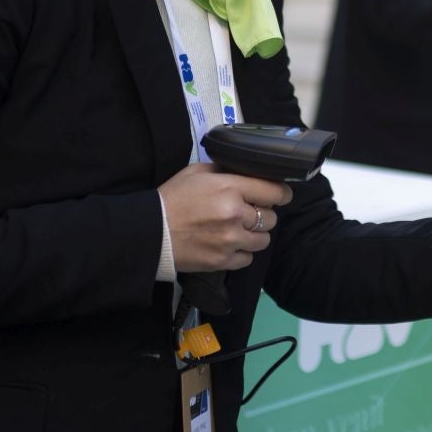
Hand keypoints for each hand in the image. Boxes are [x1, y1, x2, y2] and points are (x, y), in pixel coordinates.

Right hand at [158, 163, 292, 272]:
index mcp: (229, 188)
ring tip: (239, 230)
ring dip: (255, 235)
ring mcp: (230, 240)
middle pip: (271, 218)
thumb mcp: (197, 172)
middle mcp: (234, 214)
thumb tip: (249, 173)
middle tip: (247, 213)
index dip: (281, 194)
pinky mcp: (223, 260)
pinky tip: (229, 244)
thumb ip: (226, 171)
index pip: (275, 192)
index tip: (279, 196)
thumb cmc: (172, 199)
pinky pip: (248, 258)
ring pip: (264, 240)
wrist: (150, 232)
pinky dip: (242, 252)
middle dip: (263, 214)